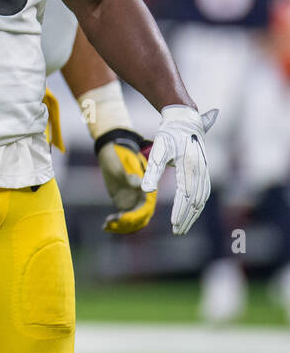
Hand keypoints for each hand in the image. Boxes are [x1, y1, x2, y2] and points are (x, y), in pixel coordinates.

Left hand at [96, 128, 153, 233]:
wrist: (113, 149)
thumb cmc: (121, 154)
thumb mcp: (126, 163)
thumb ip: (132, 176)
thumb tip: (141, 186)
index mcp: (148, 189)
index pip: (146, 208)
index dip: (135, 216)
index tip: (121, 218)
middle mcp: (145, 197)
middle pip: (140, 218)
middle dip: (126, 224)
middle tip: (110, 223)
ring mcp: (136, 202)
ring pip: (133, 222)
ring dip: (121, 227)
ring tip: (106, 225)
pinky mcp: (127, 203)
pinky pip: (125, 218)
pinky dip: (117, 224)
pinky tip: (104, 226)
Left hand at [141, 106, 217, 234]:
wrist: (184, 121)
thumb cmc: (168, 136)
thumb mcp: (157, 151)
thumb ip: (152, 172)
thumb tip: (146, 191)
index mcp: (190, 166)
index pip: (186, 195)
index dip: (180, 211)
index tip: (174, 225)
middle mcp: (201, 170)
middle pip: (196, 200)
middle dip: (187, 217)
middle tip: (177, 231)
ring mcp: (205, 171)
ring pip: (202, 198)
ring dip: (193, 213)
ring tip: (183, 226)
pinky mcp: (205, 170)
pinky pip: (204, 192)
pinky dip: (198, 205)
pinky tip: (191, 212)